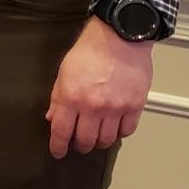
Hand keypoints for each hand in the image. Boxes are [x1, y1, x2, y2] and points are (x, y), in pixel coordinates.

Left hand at [46, 16, 152, 158]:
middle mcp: (93, 106)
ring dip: (100, 141)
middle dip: (80, 145)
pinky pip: (127, 131)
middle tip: (79, 142)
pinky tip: (115, 126)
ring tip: (97, 134)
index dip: (58, 146)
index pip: (61, 132)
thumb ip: (58, 98)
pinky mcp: (135, 106)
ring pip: (107, 140)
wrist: (120, 36)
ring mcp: (115, 108)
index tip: (58, 152)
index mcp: (71, 97)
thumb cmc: (90, 50)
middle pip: (85, 141)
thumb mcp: (64, 72)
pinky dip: (120, 132)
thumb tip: (53, 118)